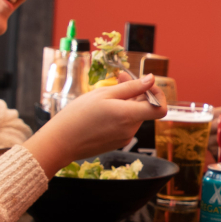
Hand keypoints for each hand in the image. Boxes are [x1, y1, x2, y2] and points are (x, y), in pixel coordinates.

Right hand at [24, 72, 167, 178]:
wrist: (60, 142)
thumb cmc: (78, 115)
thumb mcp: (104, 94)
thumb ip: (131, 87)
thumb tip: (151, 79)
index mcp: (129, 116)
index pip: (160, 109)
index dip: (158, 95)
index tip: (146, 85)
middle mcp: (131, 129)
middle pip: (146, 109)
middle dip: (137, 92)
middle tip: (120, 78)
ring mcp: (125, 138)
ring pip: (135, 115)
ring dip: (127, 102)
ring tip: (107, 94)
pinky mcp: (118, 143)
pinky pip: (126, 125)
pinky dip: (121, 114)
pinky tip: (104, 110)